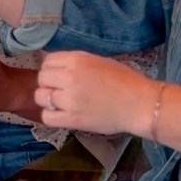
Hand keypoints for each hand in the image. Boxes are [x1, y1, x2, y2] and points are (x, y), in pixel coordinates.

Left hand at [35, 51, 154, 136]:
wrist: (139, 103)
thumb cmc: (124, 79)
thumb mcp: (98, 60)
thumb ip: (75, 61)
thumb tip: (55, 63)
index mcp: (77, 60)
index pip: (48, 60)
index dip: (51, 67)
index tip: (58, 74)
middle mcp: (69, 77)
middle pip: (42, 78)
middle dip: (48, 82)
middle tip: (59, 88)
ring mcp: (69, 100)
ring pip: (40, 97)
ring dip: (47, 98)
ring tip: (60, 101)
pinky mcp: (72, 120)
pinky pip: (47, 116)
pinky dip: (50, 115)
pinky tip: (61, 113)